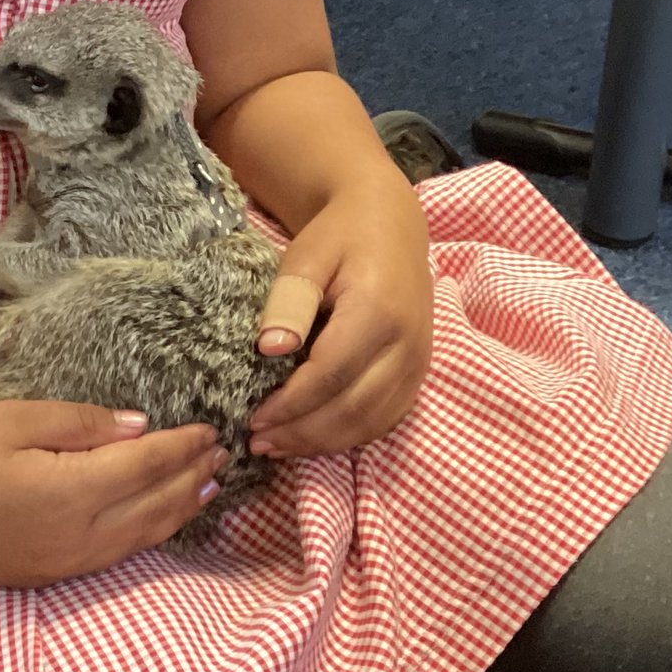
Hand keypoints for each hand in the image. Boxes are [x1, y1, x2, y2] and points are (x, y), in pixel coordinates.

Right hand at [0, 403, 226, 587]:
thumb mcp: (13, 419)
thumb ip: (83, 424)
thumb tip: (140, 427)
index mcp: (71, 491)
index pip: (148, 467)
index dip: (183, 447)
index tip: (211, 427)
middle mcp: (77, 536)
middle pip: (155, 507)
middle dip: (192, 478)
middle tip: (223, 455)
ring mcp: (62, 563)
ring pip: (141, 538)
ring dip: (178, 511)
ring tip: (206, 488)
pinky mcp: (45, 575)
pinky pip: (114, 555)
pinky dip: (147, 534)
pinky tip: (156, 520)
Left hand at [248, 179, 433, 458]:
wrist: (390, 225)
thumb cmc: (340, 238)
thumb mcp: (306, 255)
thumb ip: (289, 301)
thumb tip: (271, 350)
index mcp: (378, 311)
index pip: (331, 375)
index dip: (290, 405)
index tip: (253, 418)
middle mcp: (408, 344)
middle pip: (352, 408)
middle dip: (301, 433)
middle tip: (258, 442)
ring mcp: (418, 363)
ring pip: (371, 423)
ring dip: (321, 442)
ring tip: (277, 446)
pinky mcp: (417, 374)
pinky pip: (385, 420)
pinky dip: (347, 436)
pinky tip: (311, 437)